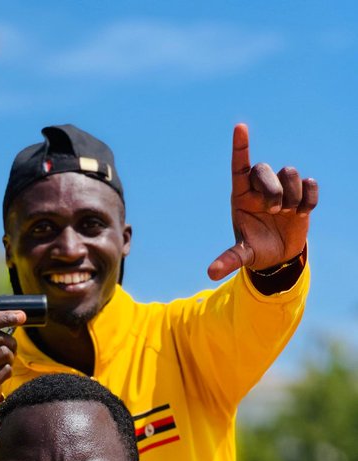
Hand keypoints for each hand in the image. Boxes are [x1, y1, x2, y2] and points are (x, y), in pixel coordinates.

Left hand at [207, 123, 317, 280]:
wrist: (279, 256)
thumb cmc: (255, 250)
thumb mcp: (242, 255)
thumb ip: (229, 260)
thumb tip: (211, 273)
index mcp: (241, 197)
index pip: (239, 167)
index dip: (240, 147)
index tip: (240, 128)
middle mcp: (260, 188)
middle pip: (265, 169)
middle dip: (273, 188)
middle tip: (275, 210)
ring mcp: (282, 189)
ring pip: (290, 173)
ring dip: (292, 194)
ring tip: (288, 214)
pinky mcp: (301, 194)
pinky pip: (309, 183)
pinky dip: (309, 198)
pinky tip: (302, 214)